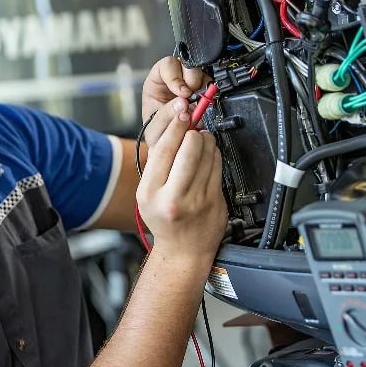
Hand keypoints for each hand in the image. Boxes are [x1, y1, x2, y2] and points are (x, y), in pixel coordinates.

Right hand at [136, 111, 226, 264]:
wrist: (183, 252)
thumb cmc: (164, 220)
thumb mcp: (148, 195)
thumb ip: (158, 166)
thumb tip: (175, 129)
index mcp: (150, 193)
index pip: (163, 150)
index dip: (174, 126)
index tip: (181, 114)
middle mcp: (172, 198)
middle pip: (188, 148)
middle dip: (193, 131)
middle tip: (193, 126)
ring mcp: (196, 201)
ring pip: (206, 155)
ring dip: (206, 140)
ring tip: (201, 138)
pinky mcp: (214, 202)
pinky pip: (217, 167)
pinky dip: (214, 154)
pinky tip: (209, 153)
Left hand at [142, 56, 211, 147]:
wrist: (171, 146)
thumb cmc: (157, 134)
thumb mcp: (155, 128)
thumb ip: (166, 116)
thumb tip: (182, 104)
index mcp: (157, 82)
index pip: (168, 65)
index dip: (176, 77)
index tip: (183, 93)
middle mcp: (174, 80)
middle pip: (187, 65)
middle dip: (192, 80)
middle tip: (193, 96)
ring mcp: (190, 85)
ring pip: (202, 72)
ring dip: (203, 87)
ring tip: (198, 103)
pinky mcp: (203, 92)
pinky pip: (211, 85)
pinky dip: (211, 94)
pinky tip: (204, 106)